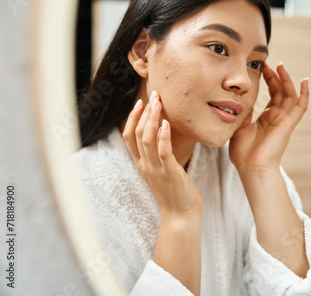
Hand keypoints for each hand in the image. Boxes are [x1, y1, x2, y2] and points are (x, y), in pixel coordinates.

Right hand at [122, 91, 201, 218]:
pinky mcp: (169, 173)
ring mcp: (156, 169)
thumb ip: (159, 155)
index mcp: (142, 164)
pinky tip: (166, 124)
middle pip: (137, 134)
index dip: (132, 118)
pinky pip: (162, 152)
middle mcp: (145, 165)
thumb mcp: (162, 170)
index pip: (129, 137)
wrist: (180, 215)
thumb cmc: (174, 192)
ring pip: (147, 139)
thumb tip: (164, 135)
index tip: (140, 102)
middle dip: (144, 112)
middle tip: (153, 95)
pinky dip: (162, 136)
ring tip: (158, 103)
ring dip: (152, 119)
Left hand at [229, 63, 308, 174]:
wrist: (251, 168)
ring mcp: (284, 120)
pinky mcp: (289, 124)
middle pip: (280, 92)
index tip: (261, 68)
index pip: (271, 94)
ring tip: (280, 66)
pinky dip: (304, 94)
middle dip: (275, 76)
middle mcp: (276, 117)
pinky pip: (300, 107)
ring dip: (286, 80)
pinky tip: (305, 81)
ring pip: (290, 95)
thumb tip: (243, 98)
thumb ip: (244, 113)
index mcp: (265, 118)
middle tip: (267, 64)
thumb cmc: (243, 153)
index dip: (268, 80)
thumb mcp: (239, 127)